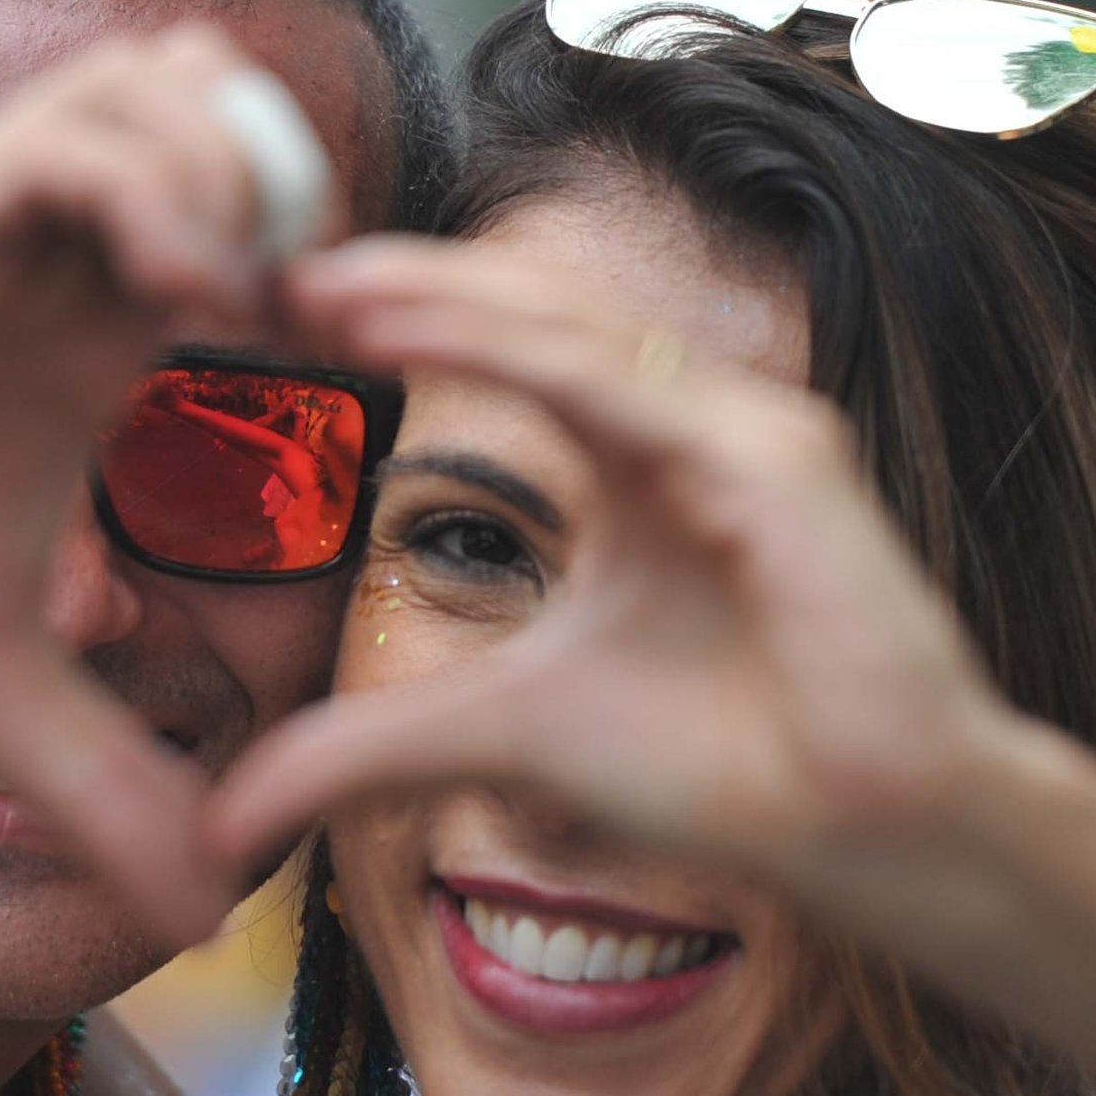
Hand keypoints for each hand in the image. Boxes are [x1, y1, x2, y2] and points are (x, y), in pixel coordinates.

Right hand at [0, 26, 326, 943]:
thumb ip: (102, 792)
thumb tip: (206, 919)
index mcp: (88, 351)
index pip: (267, 247)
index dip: (349, 297)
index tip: (390, 398)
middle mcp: (49, 269)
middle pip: (238, 130)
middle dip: (316, 207)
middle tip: (333, 333)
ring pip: (158, 87)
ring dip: (236, 176)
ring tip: (244, 310)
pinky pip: (52, 143)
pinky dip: (143, 188)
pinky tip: (172, 295)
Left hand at [206, 237, 1046, 932]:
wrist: (872, 833)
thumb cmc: (726, 772)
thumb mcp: (501, 736)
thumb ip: (366, 751)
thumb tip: (223, 825)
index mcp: (642, 457)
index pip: (508, 346)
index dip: (402, 318)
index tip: (281, 312)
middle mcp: (695, 420)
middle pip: (528, 312)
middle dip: (401, 282)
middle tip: (271, 262)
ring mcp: (743, 427)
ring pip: (565, 327)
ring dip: (436, 296)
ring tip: (320, 284)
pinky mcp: (773, 460)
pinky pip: (619, 384)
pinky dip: (509, 351)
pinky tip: (406, 327)